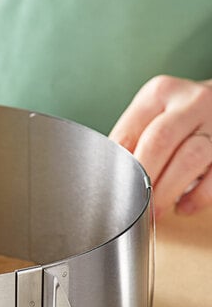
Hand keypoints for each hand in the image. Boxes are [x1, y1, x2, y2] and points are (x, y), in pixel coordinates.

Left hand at [109, 75, 211, 218]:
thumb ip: (132, 139)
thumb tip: (108, 177)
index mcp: (159, 94)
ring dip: (167, 190)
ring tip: (153, 212)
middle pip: (159, 142)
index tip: (110, 189)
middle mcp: (191, 102)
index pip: (129, 132)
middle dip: (142, 178)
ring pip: (190, 158)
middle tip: (132, 205)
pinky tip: (183, 207)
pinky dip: (198, 197)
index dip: (117, 165)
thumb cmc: (180, 116)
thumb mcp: (154, 114)